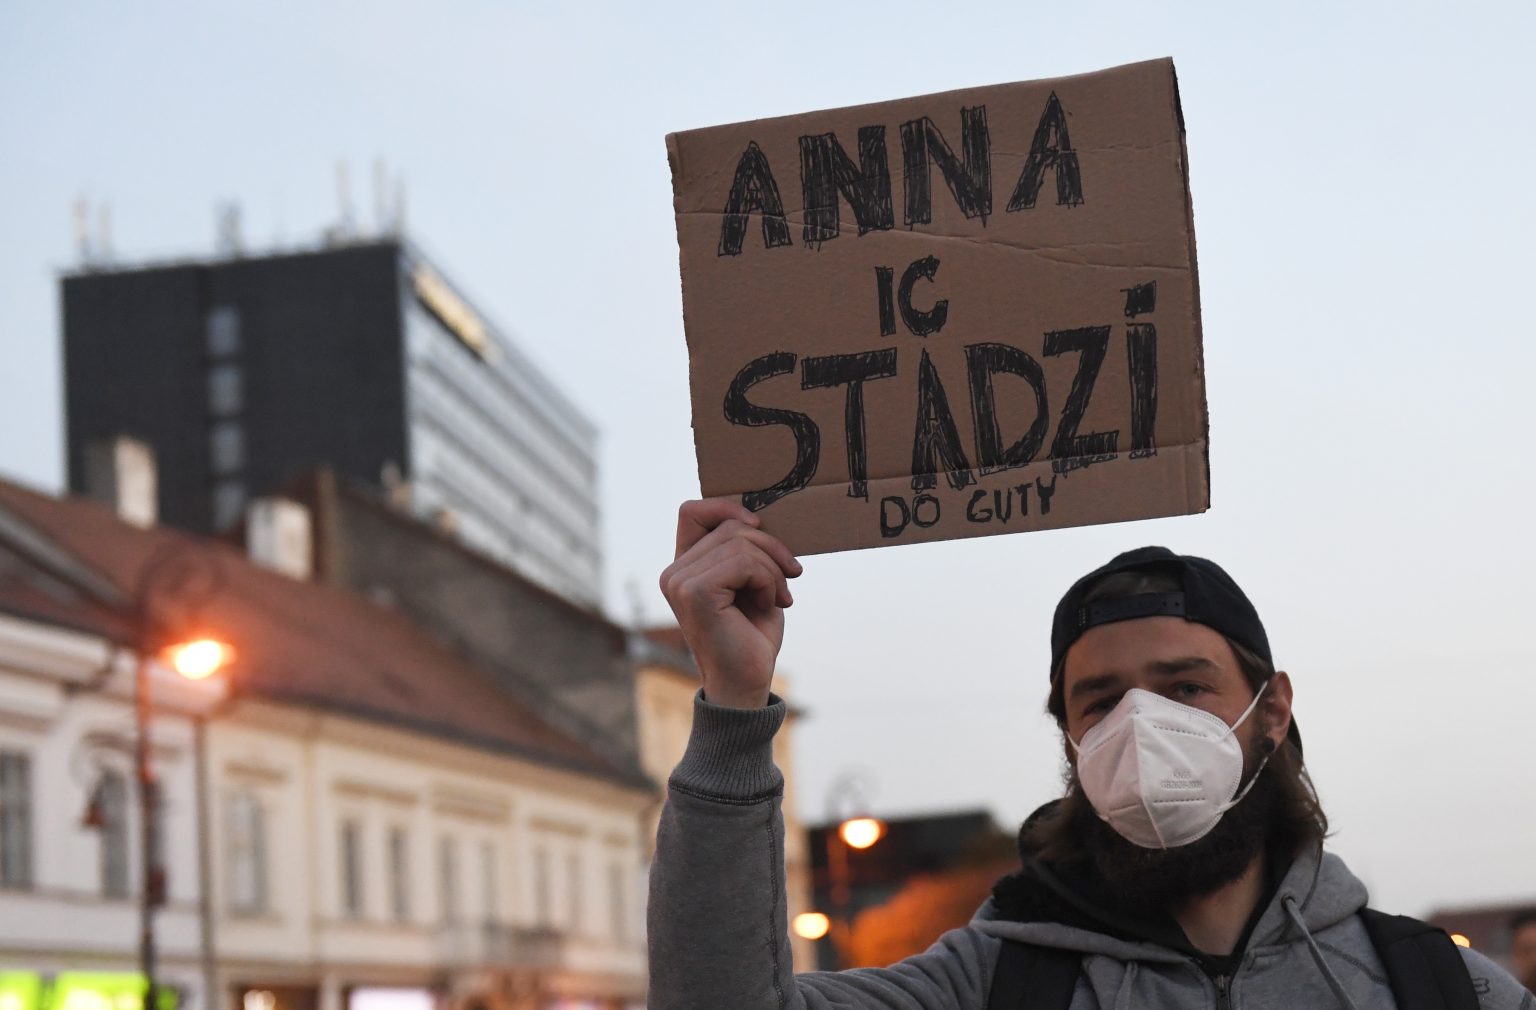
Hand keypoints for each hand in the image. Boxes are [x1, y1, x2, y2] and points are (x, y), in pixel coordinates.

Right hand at [660, 499, 802, 707]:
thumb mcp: (751, 582)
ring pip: (741, 542)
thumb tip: (757, 516)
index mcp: (684, 567)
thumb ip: (744, 550)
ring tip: (779, 596)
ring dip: (772, 568)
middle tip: (788, 579)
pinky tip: (771, 603)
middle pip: (730, 525)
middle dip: (770, 548)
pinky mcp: (694, 592)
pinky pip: (744, 562)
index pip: (693, 511)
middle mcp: (674, 573)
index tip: (760, 528)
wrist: (747, 683)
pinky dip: (767, 579)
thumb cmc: (751, 636)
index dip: (727, 507)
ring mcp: (680, 582)